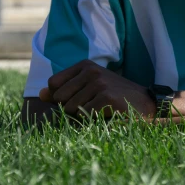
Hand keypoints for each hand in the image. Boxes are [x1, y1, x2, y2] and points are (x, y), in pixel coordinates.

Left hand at [39, 60, 155, 118]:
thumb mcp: (87, 88)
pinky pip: (83, 114)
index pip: (53, 83)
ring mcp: (99, 82)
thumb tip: (40, 94)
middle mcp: (91, 70)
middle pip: (59, 97)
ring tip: (99, 109)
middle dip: (69, 107)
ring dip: (82, 114)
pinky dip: (92, 119)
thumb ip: (62, 90)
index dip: (60, 97)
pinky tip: (106, 113)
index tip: (78, 98)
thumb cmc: (113, 96)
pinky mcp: (106, 96)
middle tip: (91, 105)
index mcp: (84, 65)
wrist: (144, 104)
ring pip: (69, 108)